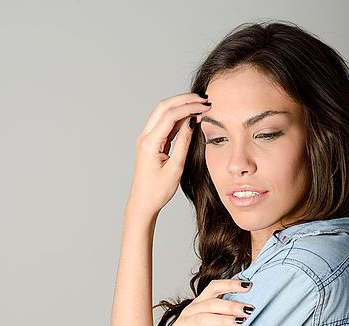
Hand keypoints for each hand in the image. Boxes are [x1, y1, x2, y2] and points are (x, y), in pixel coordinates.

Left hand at [127, 92, 211, 218]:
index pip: (170, 115)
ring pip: (163, 113)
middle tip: (203, 99)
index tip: (206, 106)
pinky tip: (190, 117)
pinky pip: (164, 124)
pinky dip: (177, 118)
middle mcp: (145, 137)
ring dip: (181, 106)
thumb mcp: (176, 168)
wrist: (143, 203)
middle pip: (164, 107)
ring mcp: (146, 139)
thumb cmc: (157, 191)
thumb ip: (184, 143)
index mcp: (150, 143)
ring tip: (199, 106)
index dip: (189, 107)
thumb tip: (192, 122)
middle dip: (184, 100)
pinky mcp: (150, 143)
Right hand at [161, 278, 254, 325]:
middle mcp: (191, 309)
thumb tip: (249, 307)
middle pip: (211, 303)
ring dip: (222, 319)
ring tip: (239, 322)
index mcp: (200, 302)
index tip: (249, 286)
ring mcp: (183, 322)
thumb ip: (224, 312)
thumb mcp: (209, 319)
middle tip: (248, 310)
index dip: (231, 284)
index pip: (214, 287)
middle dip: (231, 306)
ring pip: (203, 317)